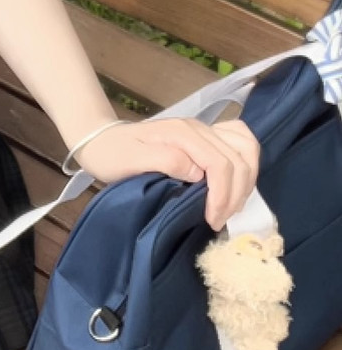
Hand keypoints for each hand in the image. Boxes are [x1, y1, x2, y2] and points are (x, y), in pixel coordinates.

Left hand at [78, 116, 260, 230]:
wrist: (102, 141)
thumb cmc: (112, 155)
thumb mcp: (130, 161)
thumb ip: (165, 161)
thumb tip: (198, 172)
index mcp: (182, 133)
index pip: (220, 164)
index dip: (222, 196)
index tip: (212, 221)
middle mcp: (199, 128)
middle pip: (239, 159)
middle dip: (236, 194)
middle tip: (219, 220)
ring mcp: (205, 130)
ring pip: (247, 149)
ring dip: (246, 181)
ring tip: (229, 206)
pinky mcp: (207, 137)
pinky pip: (241, 142)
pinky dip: (248, 164)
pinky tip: (237, 184)